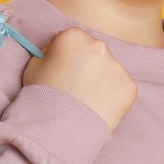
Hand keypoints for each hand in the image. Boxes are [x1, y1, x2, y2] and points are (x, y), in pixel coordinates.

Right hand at [22, 26, 136, 130]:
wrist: (59, 127)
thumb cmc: (42, 96)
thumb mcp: (35, 66)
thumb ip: (49, 53)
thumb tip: (58, 52)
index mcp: (74, 36)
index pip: (74, 40)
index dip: (68, 57)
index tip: (64, 71)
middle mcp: (99, 46)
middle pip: (95, 54)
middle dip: (88, 67)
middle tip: (77, 89)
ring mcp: (117, 66)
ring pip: (110, 71)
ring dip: (101, 82)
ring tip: (87, 102)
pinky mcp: (129, 87)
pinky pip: (121, 89)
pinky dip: (112, 98)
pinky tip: (98, 108)